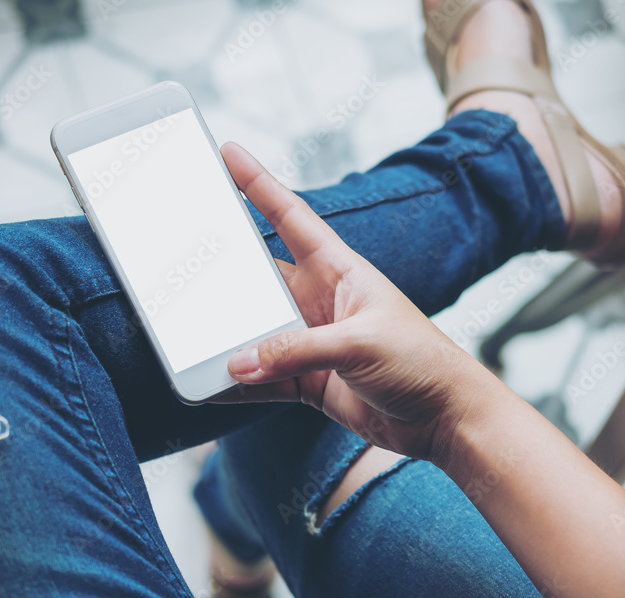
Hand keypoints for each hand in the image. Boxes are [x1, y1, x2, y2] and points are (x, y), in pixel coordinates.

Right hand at [213, 143, 497, 461]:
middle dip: (224, 271)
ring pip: (256, 331)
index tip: (227, 153)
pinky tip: (211, 384)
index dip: (258, 184)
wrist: (445, 418)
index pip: (291, 218)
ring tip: (187, 334)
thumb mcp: (360, 343)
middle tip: (180, 259)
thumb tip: (238, 363)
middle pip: (260, 278)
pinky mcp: (311, 380)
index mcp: (340, 270)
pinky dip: (238, 382)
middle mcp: (322, 300)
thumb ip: (297, 350)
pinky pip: (264, 377)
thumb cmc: (420, 361)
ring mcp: (314, 341)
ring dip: (227, 336)